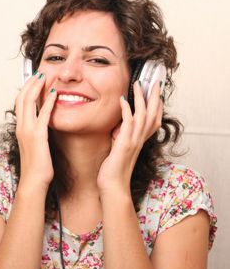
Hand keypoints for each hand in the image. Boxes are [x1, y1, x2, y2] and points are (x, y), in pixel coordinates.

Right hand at [15, 71, 57, 188]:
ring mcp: (28, 131)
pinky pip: (43, 114)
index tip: (34, 79)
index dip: (26, 89)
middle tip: (38, 72)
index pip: (19, 103)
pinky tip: (55, 93)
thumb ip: (37, 132)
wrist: (33, 181)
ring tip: (44, 76)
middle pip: (21, 98)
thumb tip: (43, 124)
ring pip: (28, 102)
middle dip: (30, 83)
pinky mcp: (38, 136)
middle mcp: (21, 127)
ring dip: (36, 87)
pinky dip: (48, 101)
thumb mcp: (35, 145)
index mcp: (20, 128)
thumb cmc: (36, 166)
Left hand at [97, 80, 163, 194]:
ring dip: (140, 98)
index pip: (154, 120)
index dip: (156, 106)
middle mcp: (139, 140)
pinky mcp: (124, 143)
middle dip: (154, 97)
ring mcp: (133, 141)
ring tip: (138, 84)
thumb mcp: (119, 150)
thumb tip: (117, 129)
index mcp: (140, 141)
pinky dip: (126, 110)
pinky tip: (122, 100)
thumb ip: (120, 138)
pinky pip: (128, 123)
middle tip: (155, 82)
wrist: (113, 186)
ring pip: (143, 115)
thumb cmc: (113, 170)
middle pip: (153, 114)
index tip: (156, 93)